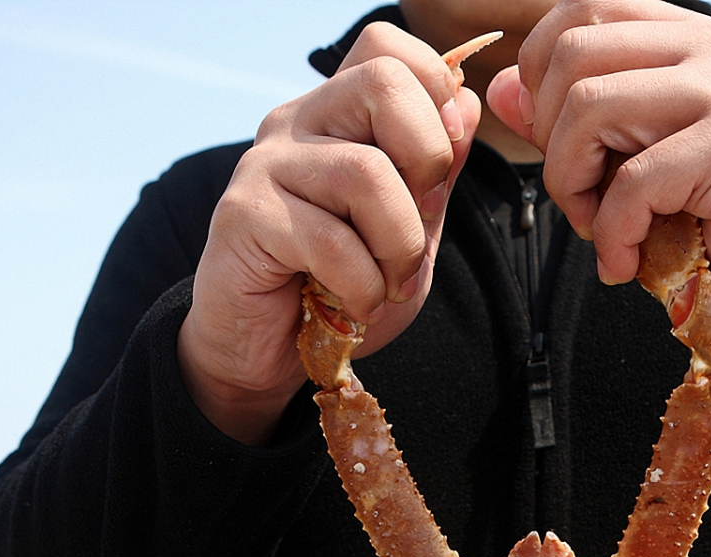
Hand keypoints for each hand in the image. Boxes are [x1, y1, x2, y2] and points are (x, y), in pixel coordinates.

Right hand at [180, 24, 482, 444]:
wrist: (264, 352)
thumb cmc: (336, 288)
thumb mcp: (409, 232)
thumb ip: (434, 175)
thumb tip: (466, 102)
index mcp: (338, 114)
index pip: (387, 49)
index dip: (435, 93)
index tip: (441, 167)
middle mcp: (298, 122)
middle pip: (383, 83)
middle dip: (429, 160)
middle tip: (421, 222)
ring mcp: (266, 164)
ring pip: (365, 172)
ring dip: (400, 245)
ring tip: (390, 284)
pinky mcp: (244, 215)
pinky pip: (330, 239)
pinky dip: (363, 285)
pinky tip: (356, 305)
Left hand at [485, 0, 710, 389]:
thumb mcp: (632, 160)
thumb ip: (572, 121)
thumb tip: (504, 89)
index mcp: (689, 36)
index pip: (582, 11)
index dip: (540, 76)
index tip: (556, 142)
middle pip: (572, 57)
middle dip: (551, 143)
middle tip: (580, 199)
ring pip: (590, 110)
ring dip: (573, 187)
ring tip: (602, 230)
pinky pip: (632, 182)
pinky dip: (612, 234)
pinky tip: (624, 261)